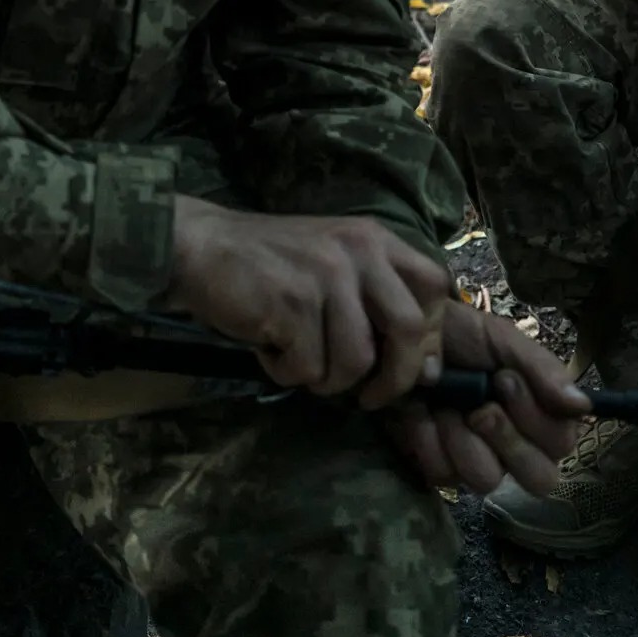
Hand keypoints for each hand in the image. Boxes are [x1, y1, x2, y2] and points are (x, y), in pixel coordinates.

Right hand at [167, 200, 446, 402]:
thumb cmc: (272, 264)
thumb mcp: (335, 262)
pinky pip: (308, 369)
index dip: (431, 336)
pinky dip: (286, 372)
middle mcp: (358, 251)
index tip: (413, 367)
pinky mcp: (292, 304)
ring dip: (327, 379)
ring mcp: (325, 276)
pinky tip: (268, 347)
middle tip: (368, 397)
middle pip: (409, 328)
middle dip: (395, 378)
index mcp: (375, 239)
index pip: (435, 286)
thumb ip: (378, 300)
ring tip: (297, 358)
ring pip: (357, 361)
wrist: (201, 247)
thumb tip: (427, 368)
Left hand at [386, 297, 586, 494]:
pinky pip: (445, 475)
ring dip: (464, 439)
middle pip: (538, 479)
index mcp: (538, 414)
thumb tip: (583, 405)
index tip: (505, 380)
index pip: (561, 443)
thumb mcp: (502, 339)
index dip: (536, 420)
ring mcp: (478, 460)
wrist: (403, 335)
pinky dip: (429, 439)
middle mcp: (515, 444)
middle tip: (480, 408)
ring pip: (488, 480)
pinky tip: (420, 412)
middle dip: (508, 440)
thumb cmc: (459, 334)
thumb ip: (543, 371)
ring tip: (445, 406)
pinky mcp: (439, 467)